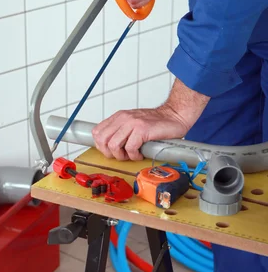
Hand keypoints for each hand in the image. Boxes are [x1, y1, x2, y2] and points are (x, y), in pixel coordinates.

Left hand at [92, 79, 209, 160]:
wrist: (174, 116)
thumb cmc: (156, 124)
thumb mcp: (133, 124)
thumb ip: (121, 131)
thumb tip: (108, 147)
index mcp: (118, 117)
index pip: (97, 132)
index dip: (102, 146)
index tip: (112, 152)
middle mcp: (123, 118)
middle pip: (102, 140)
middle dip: (110, 153)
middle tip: (122, 155)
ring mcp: (132, 123)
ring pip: (113, 145)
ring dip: (122, 155)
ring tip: (132, 155)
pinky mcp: (142, 129)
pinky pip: (130, 148)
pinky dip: (135, 155)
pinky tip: (141, 153)